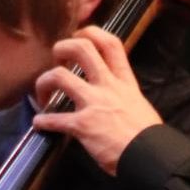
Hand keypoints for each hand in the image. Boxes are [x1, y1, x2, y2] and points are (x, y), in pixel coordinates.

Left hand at [31, 26, 160, 174]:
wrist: (150, 156)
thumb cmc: (148, 136)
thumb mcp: (139, 106)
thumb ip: (124, 97)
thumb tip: (114, 102)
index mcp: (124, 82)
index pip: (111, 44)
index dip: (91, 32)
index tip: (79, 37)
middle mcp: (107, 86)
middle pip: (81, 49)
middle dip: (63, 48)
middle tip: (57, 59)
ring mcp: (93, 103)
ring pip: (60, 76)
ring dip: (44, 82)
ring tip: (42, 93)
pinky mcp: (82, 125)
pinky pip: (54, 119)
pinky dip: (43, 121)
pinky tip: (39, 124)